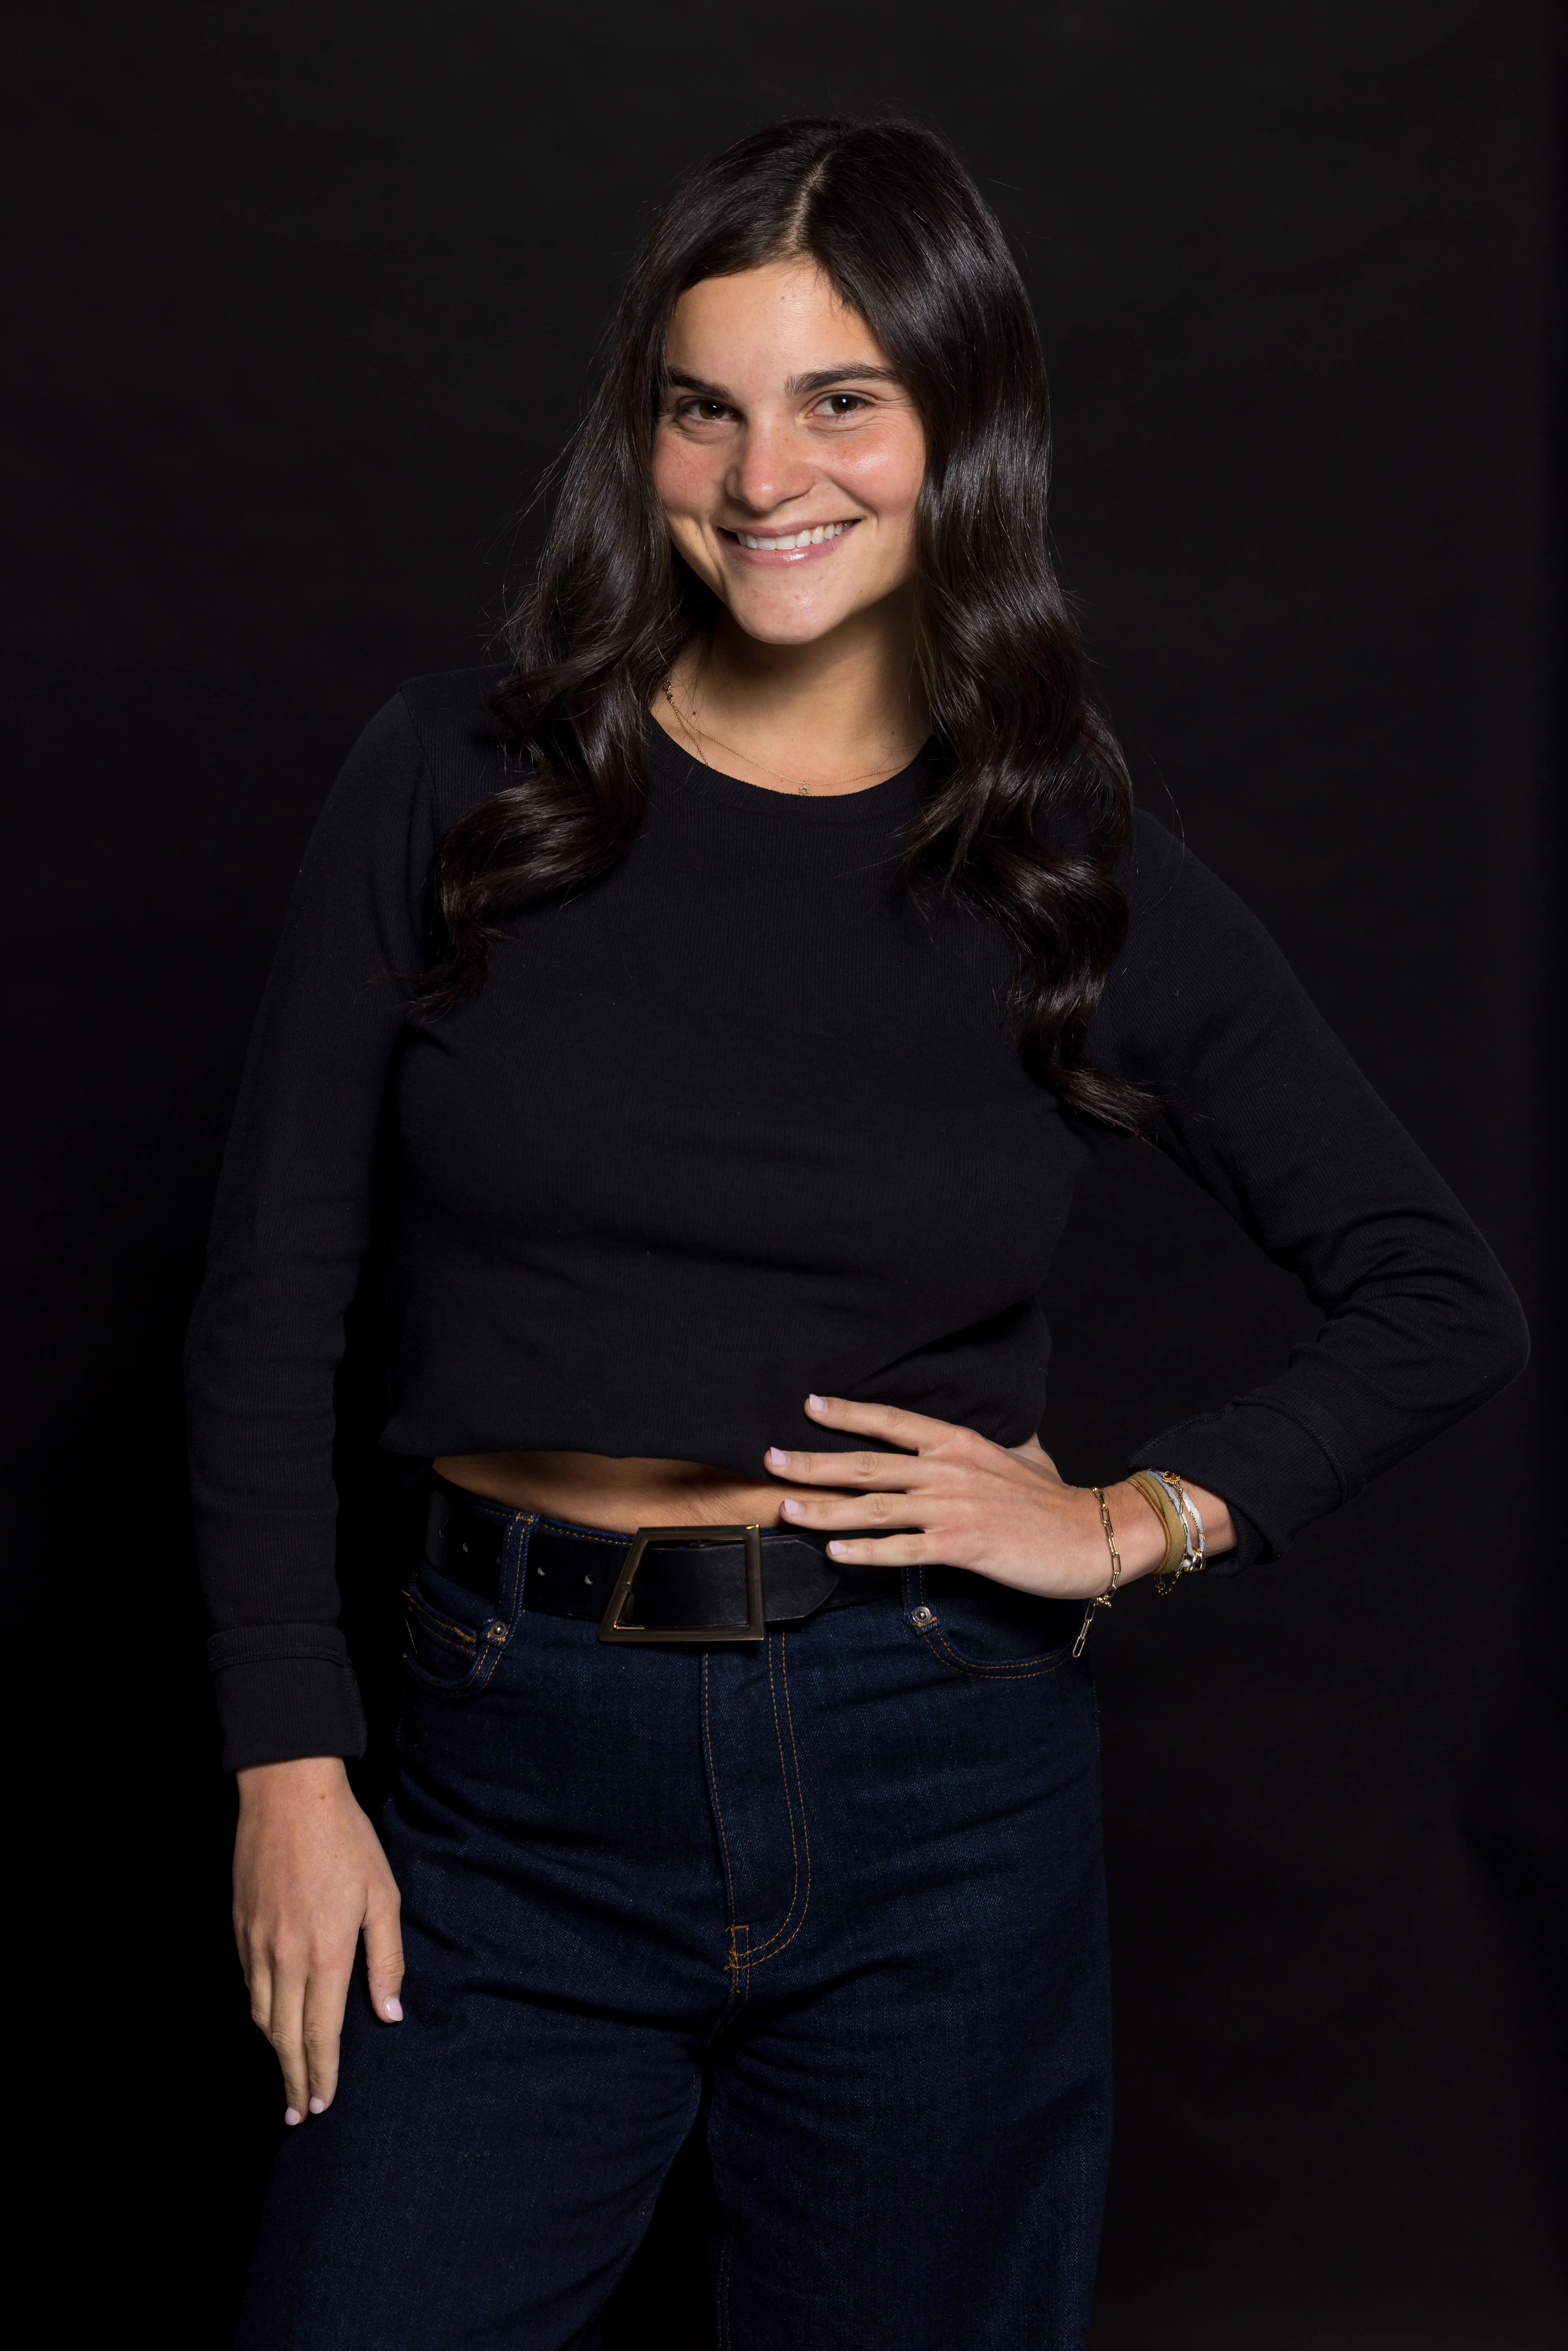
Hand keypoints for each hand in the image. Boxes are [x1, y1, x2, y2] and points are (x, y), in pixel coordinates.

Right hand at [233, 1756, 403, 2127]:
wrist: (289, 1795)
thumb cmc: (346, 1841)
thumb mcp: (382, 1896)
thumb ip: (386, 1958)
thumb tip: (390, 2013)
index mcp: (326, 1952)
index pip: (321, 2031)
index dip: (322, 2071)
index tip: (323, 2103)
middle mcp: (286, 1957)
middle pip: (285, 2036)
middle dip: (294, 2079)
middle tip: (300, 2114)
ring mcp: (257, 1943)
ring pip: (261, 2016)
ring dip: (273, 2054)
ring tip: (285, 2082)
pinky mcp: (240, 1928)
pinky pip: (249, 1985)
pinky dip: (259, 2015)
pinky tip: (268, 2026)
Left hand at [764, 1395, 1196, 1598]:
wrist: (1094, 1533)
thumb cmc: (1051, 1500)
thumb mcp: (1014, 1457)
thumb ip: (976, 1450)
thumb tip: (953, 1443)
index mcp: (958, 1444)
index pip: (893, 1421)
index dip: (849, 1412)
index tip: (808, 1405)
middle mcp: (949, 1470)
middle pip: (869, 1462)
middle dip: (815, 1460)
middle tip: (769, 1457)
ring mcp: (954, 1508)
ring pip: (876, 1506)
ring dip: (826, 1509)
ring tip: (786, 1507)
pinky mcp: (964, 1546)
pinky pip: (905, 1549)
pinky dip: (867, 1552)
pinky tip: (835, 1554)